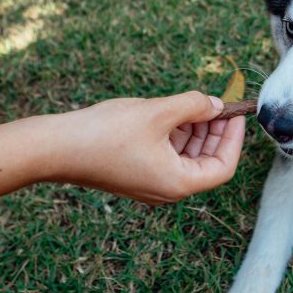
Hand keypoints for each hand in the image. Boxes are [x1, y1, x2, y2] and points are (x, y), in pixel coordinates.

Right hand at [44, 92, 245, 204]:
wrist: (57, 147)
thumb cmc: (105, 133)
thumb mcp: (158, 112)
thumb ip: (194, 106)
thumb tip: (216, 105)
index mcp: (178, 184)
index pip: (223, 167)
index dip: (233, 138)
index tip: (235, 113)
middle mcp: (167, 190)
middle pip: (206, 162)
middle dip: (214, 131)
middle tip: (218, 103)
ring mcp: (150, 183)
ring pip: (186, 156)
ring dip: (194, 130)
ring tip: (193, 103)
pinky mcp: (135, 173)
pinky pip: (166, 155)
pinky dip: (174, 134)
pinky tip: (170, 112)